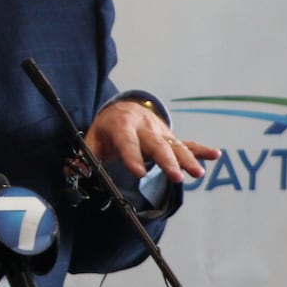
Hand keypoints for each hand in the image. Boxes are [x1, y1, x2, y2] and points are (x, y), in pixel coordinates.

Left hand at [83, 99, 219, 182]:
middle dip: (167, 161)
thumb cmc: (107, 128)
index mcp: (121, 127)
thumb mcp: (92, 139)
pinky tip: (215, 155)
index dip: (132, 157)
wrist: (123, 108)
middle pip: (156, 145)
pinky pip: (187, 142)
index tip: (140, 173)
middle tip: (176, 177)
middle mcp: (144, 128)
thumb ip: (84, 156)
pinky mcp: (170, 136)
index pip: (127, 142)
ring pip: (175, 145)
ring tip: (197, 174)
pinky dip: (201, 149)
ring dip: (187, 159)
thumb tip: (72, 174)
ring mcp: (160, 131)